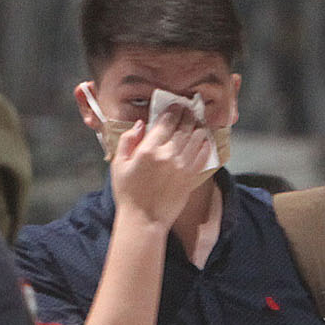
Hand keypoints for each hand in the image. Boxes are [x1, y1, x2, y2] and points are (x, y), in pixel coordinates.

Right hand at [109, 111, 213, 229]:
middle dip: (188, 114)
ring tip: (197, 122)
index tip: (175, 104)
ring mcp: (183, 166)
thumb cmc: (128, 193)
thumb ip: (128, 141)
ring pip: (197, 137)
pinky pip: (204, 155)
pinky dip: (205, 144)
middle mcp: (168, 154)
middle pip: (185, 126)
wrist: (144, 220)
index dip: (173, 109)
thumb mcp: (119, 164)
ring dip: (198, 126)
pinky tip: (203, 140)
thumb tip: (139, 124)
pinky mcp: (191, 177)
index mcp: (149, 149)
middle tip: (189, 108)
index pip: (167, 120)